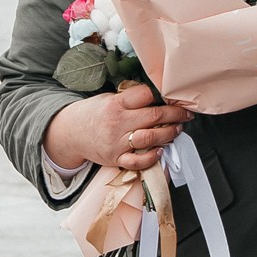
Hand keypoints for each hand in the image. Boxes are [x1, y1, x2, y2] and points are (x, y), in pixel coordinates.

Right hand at [43, 82, 193, 173]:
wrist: (70, 133)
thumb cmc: (93, 114)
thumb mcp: (108, 98)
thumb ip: (130, 98)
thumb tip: (157, 97)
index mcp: (115, 103)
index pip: (145, 95)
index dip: (161, 95)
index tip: (171, 96)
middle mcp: (117, 123)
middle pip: (154, 116)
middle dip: (175, 114)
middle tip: (186, 113)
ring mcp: (117, 143)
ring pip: (150, 138)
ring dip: (169, 133)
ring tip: (177, 128)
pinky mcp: (116, 159)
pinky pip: (137, 162)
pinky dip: (152, 157)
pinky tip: (160, 150)